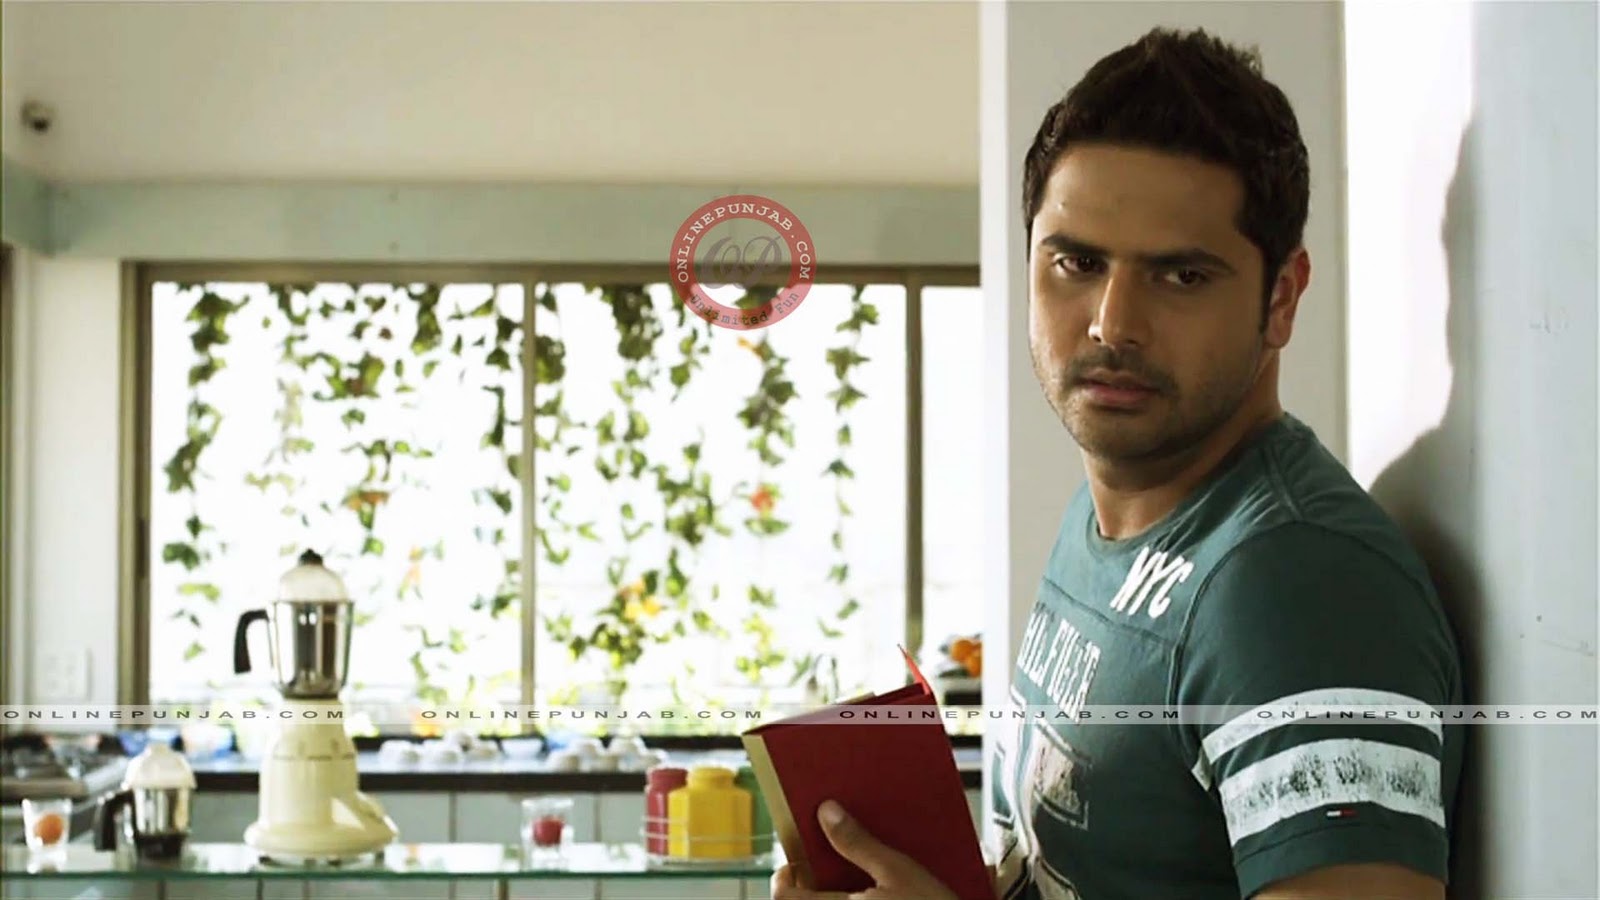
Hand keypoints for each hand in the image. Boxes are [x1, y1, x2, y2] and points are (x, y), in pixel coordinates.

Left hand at [770, 799, 962, 899]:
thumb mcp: (899, 871)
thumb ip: (858, 844)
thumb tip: (825, 811)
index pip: (784, 895)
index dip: (783, 877)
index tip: (796, 861)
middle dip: (809, 886)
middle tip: (825, 865)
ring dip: (835, 892)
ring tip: (856, 877)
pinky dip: (857, 898)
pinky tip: (878, 892)